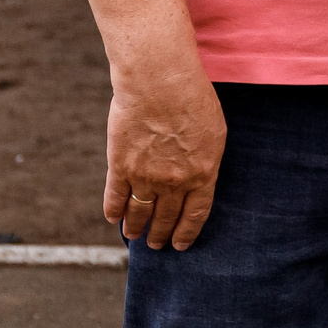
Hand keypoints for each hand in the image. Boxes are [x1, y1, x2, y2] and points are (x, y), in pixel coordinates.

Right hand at [102, 63, 226, 250]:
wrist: (160, 82)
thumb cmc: (192, 99)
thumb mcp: (214, 133)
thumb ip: (206, 159)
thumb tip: (199, 176)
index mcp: (202, 174)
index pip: (195, 214)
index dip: (187, 232)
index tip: (180, 245)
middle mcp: (174, 182)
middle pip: (166, 217)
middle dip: (161, 234)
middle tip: (156, 244)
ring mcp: (145, 176)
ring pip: (139, 212)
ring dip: (136, 227)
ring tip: (133, 236)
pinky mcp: (120, 165)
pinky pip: (115, 196)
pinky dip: (113, 210)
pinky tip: (114, 219)